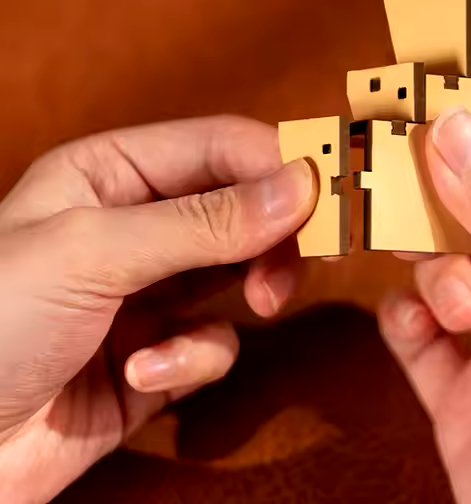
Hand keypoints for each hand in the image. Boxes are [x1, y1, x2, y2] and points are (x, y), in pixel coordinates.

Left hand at [0, 116, 315, 503]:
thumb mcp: (93, 251)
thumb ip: (203, 220)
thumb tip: (300, 186)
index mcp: (112, 173)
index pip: (221, 146)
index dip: (279, 163)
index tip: (330, 193)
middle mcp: (137, 224)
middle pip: (244, 206)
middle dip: (275, 233)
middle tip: (307, 257)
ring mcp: (150, 290)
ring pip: (242, 270)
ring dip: (251, 290)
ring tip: (257, 307)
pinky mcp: (159, 353)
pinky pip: (213, 341)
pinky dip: (193, 358)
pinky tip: (143, 371)